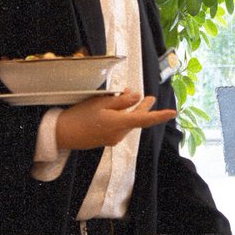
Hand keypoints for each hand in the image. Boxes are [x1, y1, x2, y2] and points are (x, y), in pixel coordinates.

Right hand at [55, 89, 175, 150]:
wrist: (62, 134)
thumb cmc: (79, 115)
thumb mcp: (101, 102)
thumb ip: (122, 100)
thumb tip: (138, 96)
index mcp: (119, 124)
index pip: (145, 119)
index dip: (159, 115)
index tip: (173, 112)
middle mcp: (119, 134)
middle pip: (137, 120)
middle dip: (144, 108)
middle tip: (151, 98)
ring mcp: (113, 138)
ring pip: (128, 123)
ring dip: (131, 111)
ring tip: (130, 95)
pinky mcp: (107, 139)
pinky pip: (120, 127)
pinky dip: (121, 117)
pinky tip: (116, 108)